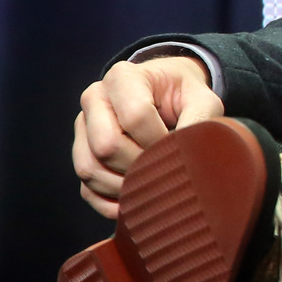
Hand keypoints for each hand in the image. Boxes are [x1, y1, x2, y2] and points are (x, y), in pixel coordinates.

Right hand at [72, 56, 223, 218]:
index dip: (160, 141)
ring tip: (154, 185)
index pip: (135, 117)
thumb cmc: (183, 94)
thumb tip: (190, 153)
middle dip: (139, 165)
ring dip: (123, 186)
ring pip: (90, 169)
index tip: (179, 148)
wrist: (164, 92)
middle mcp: (94, 99)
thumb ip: (201, 118)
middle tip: (165, 169)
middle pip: (106, 145)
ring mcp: (82, 127)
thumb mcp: (201, 97)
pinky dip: (109, 203)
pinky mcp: (80, 152)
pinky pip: (86, 187)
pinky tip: (135, 203)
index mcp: (123, 77)